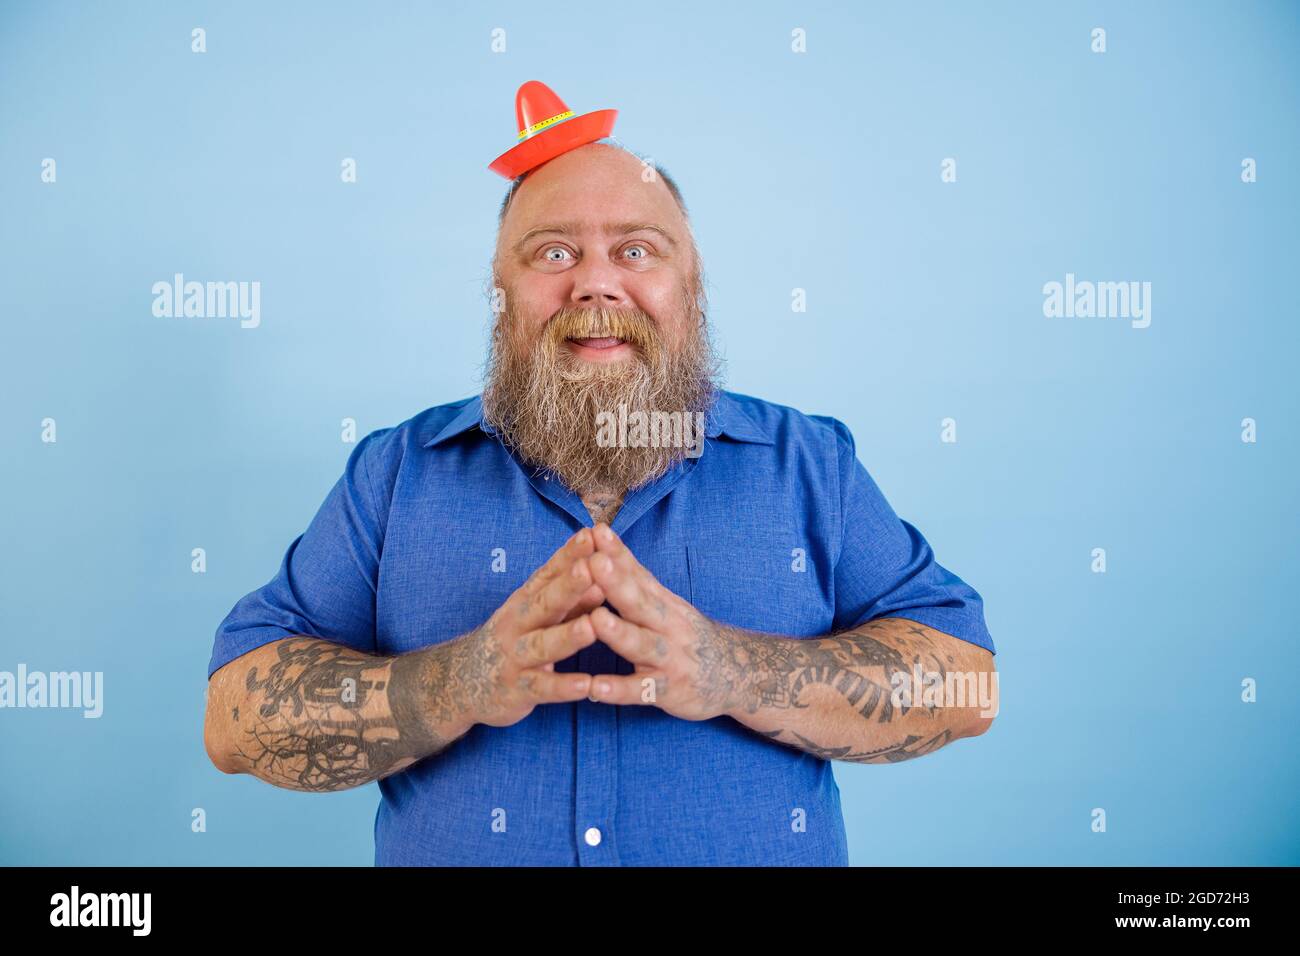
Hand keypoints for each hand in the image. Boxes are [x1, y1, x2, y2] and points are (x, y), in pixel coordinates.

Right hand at [454, 528, 606, 728]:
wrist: (460, 683)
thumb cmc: (511, 641)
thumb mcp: (535, 616)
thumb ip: (569, 600)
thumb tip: (602, 577)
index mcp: (524, 601)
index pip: (548, 573)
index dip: (569, 555)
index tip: (592, 534)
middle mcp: (516, 624)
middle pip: (545, 602)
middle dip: (569, 585)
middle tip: (592, 567)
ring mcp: (514, 657)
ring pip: (543, 645)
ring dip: (568, 636)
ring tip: (593, 626)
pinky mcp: (517, 691)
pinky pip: (542, 688)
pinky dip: (563, 687)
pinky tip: (586, 685)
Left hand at [582, 522, 744, 720]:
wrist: (737, 674)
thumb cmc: (687, 635)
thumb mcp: (667, 604)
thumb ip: (634, 579)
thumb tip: (601, 540)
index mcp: (663, 602)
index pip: (638, 572)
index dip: (618, 553)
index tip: (596, 531)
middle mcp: (667, 626)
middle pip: (640, 602)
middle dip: (617, 583)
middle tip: (594, 562)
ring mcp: (668, 658)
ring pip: (641, 644)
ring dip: (618, 632)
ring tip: (595, 619)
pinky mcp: (667, 691)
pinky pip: (641, 692)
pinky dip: (618, 690)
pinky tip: (595, 689)